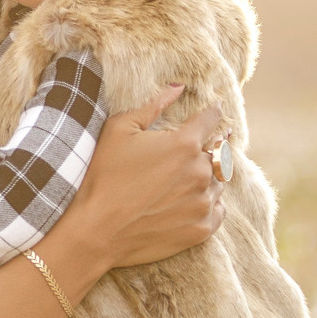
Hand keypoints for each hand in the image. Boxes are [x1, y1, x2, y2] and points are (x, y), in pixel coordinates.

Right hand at [72, 83, 227, 270]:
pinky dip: (209, 203)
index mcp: (184, 143)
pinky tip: (192, 202)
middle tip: (204, 147)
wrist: (97, 231)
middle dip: (212, 146)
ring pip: (218, 182)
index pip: (211, 119)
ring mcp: (203, 202)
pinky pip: (218, 209)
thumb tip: (178, 87)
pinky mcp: (202, 229)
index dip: (214, 112)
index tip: (216, 110)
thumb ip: (153, 105)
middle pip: (218, 152)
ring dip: (209, 177)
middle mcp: (201, 171)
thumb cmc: (104, 176)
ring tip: (189, 180)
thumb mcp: (120, 130)